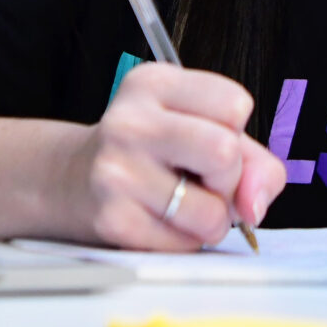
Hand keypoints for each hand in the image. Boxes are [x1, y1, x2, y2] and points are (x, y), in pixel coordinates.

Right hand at [62, 63, 286, 250]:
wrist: (72, 181)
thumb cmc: (150, 154)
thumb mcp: (201, 130)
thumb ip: (253, 162)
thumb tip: (255, 205)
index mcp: (154, 83)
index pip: (235, 104)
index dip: (233, 131)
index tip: (206, 135)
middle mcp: (130, 121)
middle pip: (225, 152)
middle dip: (227, 178)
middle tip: (200, 178)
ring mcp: (116, 170)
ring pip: (212, 211)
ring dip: (209, 220)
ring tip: (180, 204)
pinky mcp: (112, 219)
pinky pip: (185, 244)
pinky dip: (184, 241)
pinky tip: (158, 220)